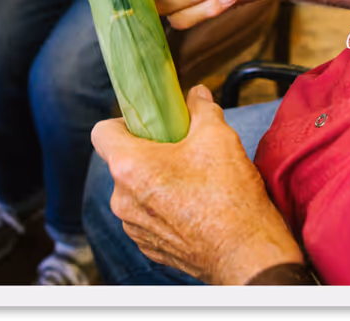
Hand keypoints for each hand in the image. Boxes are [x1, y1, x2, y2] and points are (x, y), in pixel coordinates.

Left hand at [91, 85, 303, 284]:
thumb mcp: (219, 136)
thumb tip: (197, 94)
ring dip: (155, 181)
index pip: (102, 132)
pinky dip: (162, 208)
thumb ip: (202, 109)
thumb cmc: (229, 196)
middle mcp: (121, 199)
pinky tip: (193, 206)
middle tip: (180, 149)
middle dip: (148, 152)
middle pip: (122, 162)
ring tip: (191, 180)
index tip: (150, 125)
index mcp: (129, 167)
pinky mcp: (148, 247)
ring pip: (134, 191)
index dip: (123, 122)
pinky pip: (146, 217)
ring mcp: (133, 227)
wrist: (247, 256)